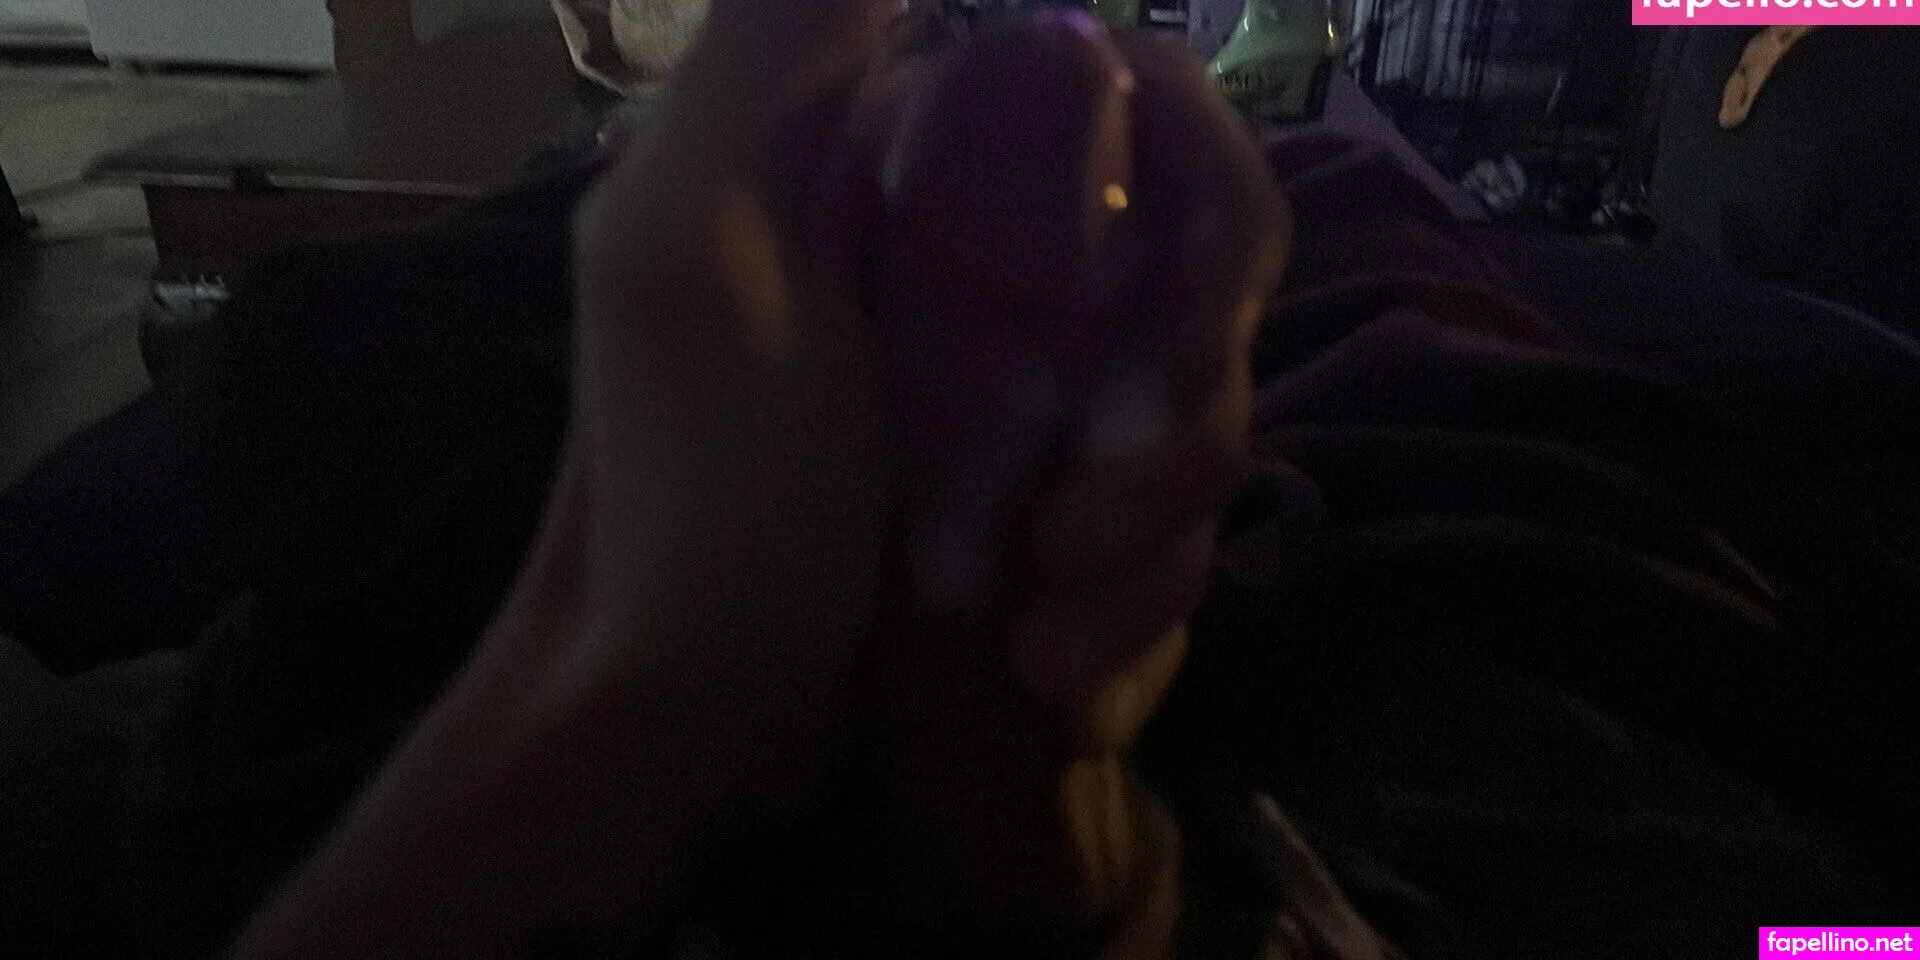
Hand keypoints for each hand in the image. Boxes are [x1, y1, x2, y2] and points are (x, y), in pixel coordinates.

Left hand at [228, 1, 1287, 954]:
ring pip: (1208, 420)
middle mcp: (1002, 257)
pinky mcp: (1063, 509)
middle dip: (1173, 432)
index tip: (1170, 345)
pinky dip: (1129, 613)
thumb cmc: (689, 491)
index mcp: (929, 163)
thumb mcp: (698, 235)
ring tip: (1035, 642)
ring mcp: (1043, 395)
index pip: (1162, 121)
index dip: (1209, 225)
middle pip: (1209, 287)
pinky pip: (1178, 529)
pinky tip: (1045, 666)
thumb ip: (791, 30)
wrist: (688, 721)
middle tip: (1067, 537)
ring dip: (1148, 552)